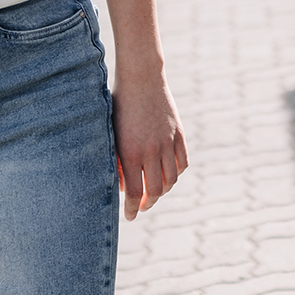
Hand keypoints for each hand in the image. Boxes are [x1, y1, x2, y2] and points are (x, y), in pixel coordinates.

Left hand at [111, 68, 188, 220]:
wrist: (140, 77)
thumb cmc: (119, 106)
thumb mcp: (112, 134)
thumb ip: (116, 162)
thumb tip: (123, 187)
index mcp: (130, 152)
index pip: (135, 194)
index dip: (132, 210)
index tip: (129, 216)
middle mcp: (151, 150)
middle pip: (155, 191)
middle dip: (148, 204)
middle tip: (141, 206)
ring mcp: (167, 142)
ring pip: (171, 179)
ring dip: (163, 190)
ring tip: (154, 191)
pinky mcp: (178, 134)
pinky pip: (182, 163)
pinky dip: (176, 173)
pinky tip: (167, 174)